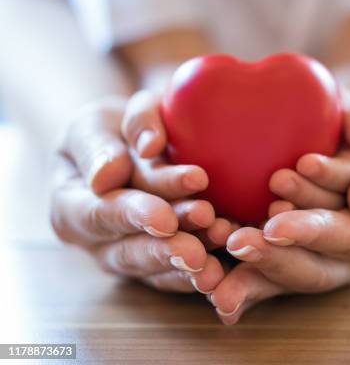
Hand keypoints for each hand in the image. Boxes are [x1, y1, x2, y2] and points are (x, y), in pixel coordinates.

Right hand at [50, 98, 224, 293]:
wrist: (126, 149)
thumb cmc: (107, 132)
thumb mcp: (93, 123)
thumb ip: (98, 144)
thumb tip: (107, 174)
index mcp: (71, 209)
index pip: (101, 215)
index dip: (133, 217)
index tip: (165, 218)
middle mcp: (97, 243)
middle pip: (131, 251)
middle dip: (168, 248)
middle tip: (202, 241)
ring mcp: (129, 258)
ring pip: (159, 268)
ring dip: (194, 256)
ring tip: (225, 238)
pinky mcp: (160, 265)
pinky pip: (181, 274)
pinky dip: (205, 268)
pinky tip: (231, 261)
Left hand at [210, 109, 349, 323]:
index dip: (314, 234)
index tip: (277, 219)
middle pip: (314, 267)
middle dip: (274, 256)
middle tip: (236, 241)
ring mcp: (326, 258)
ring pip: (289, 269)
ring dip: (254, 260)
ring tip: (220, 234)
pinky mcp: (300, 249)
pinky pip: (272, 265)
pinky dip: (244, 271)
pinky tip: (212, 261)